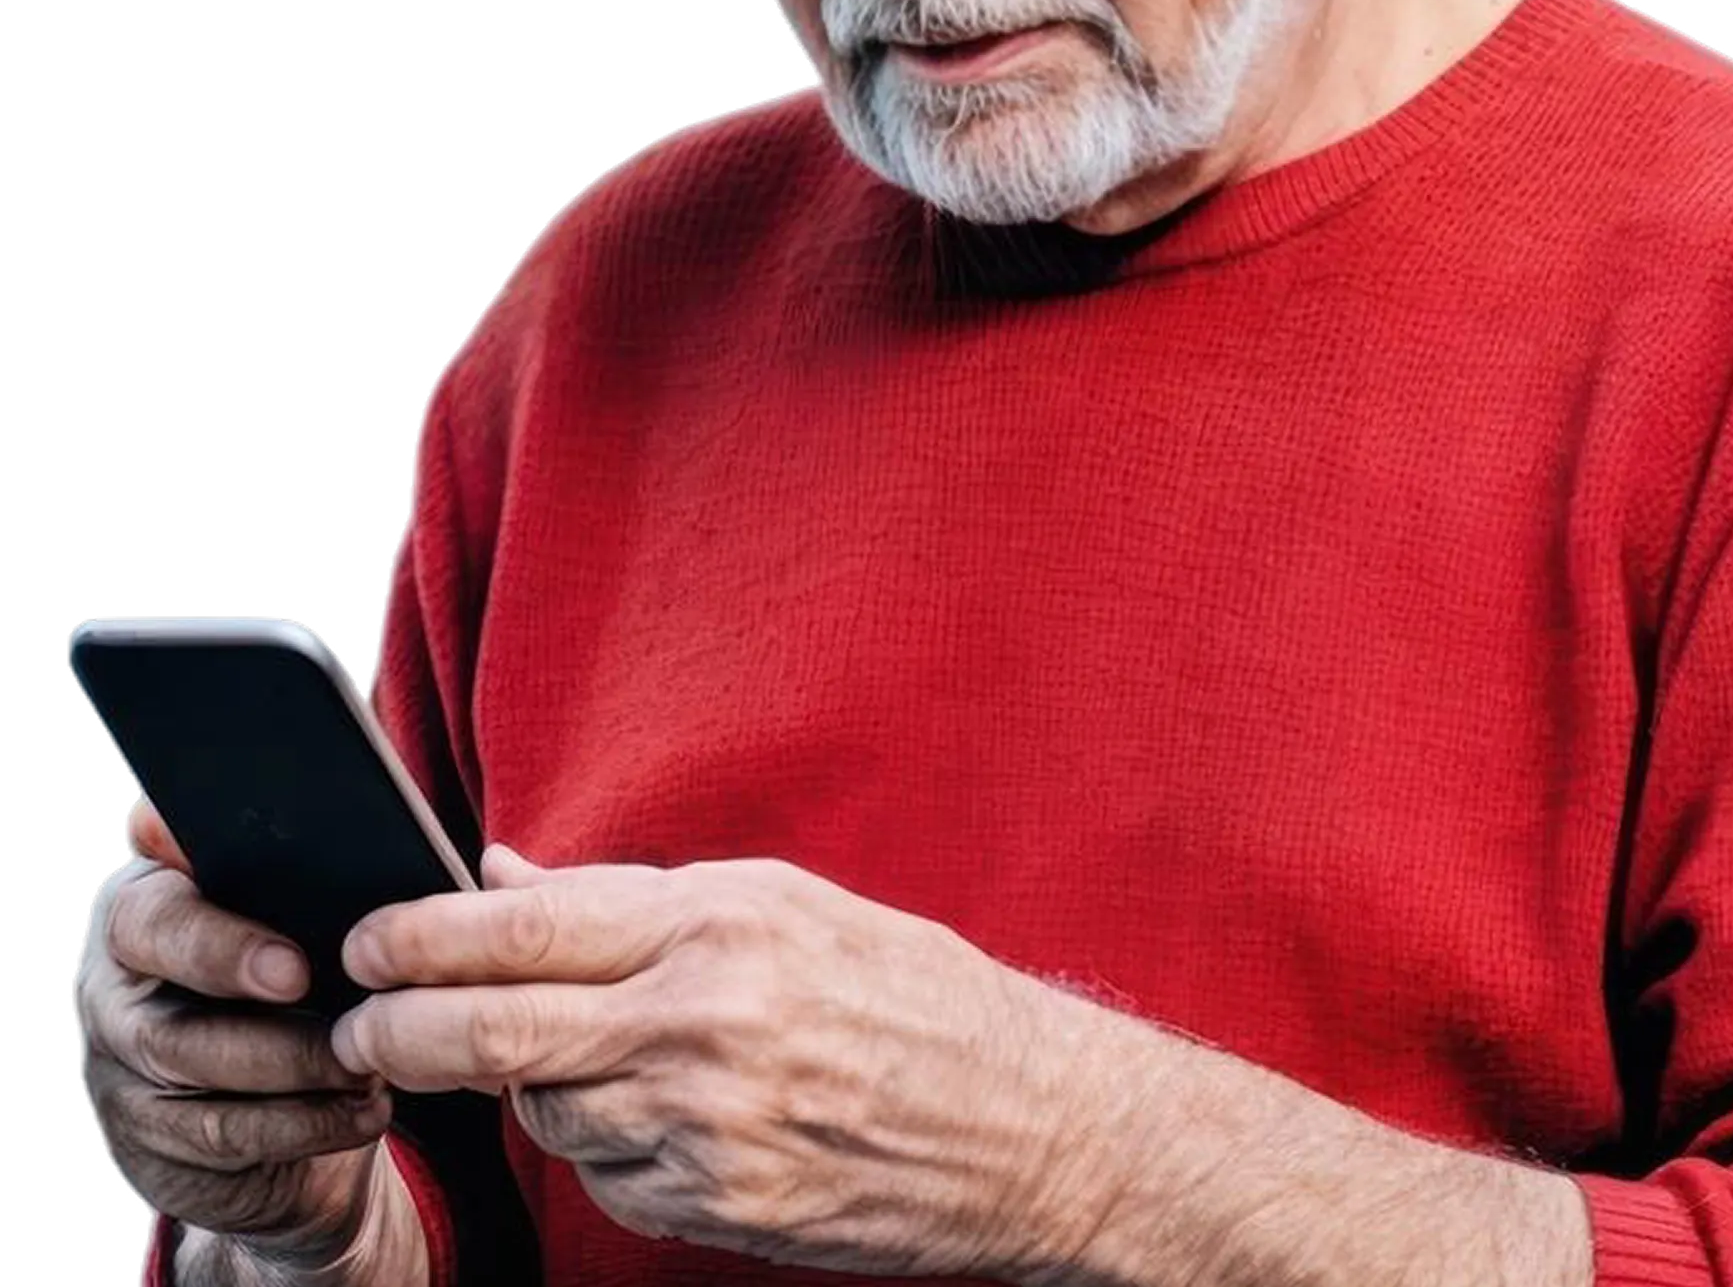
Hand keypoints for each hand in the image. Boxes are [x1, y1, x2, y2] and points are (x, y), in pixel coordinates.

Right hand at [75, 798, 398, 1260]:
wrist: (269, 1056)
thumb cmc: (289, 940)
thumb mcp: (288, 893)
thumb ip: (282, 857)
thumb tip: (294, 807)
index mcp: (139, 908)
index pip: (152, 920)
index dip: (222, 948)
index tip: (298, 969)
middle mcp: (111, 994)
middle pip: (172, 1030)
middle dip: (274, 1039)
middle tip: (355, 1035)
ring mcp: (120, 1077)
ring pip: (206, 1093)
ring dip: (301, 1083)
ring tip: (374, 1067)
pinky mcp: (147, 1146)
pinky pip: (225, 1144)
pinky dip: (305, 1128)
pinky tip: (363, 1108)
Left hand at [330, 845, 1129, 1275]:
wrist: (1025, 1124)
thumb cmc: (913, 992)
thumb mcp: (787, 904)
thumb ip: (637, 896)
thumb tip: (510, 876)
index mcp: (721, 926)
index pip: (526, 927)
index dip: (421, 934)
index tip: (363, 938)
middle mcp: (703, 1025)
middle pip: (496, 1031)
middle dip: (397, 1027)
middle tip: (351, 1022)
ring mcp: (706, 1130)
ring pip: (546, 1112)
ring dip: (519, 1086)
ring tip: (538, 1055)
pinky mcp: (715, 1212)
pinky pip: (606, 1177)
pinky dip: (598, 1145)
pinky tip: (639, 1114)